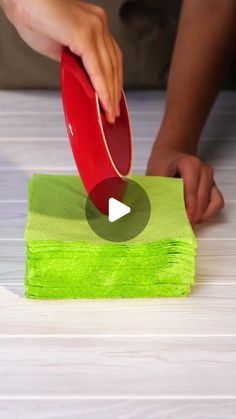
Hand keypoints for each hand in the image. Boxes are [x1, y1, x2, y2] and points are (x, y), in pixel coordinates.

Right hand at [0, 0, 122, 122]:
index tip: (112, 100)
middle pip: (114, 64)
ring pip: (109, 68)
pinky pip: (97, 68)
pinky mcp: (85, 34)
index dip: (113, 82)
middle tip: (113, 112)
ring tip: (108, 112)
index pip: (111, 58)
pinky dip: (101, 88)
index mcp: (94, 25)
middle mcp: (98, 23)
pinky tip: (103, 102)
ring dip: (109, 94)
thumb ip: (73, 62)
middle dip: (114, 91)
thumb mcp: (59, 48)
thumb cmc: (32, 17)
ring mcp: (94, 27)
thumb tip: (81, 79)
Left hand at [147, 146, 223, 224]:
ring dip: (202, 216)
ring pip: (213, 203)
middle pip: (202, 200)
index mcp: (191, 164)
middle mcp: (205, 170)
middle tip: (182, 226)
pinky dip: (208, 213)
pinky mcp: (213, 186)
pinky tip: (196, 217)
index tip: (182, 222)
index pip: (191, 192)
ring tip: (189, 223)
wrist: (171, 155)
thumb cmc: (163, 163)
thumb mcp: (156, 174)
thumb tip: (159, 211)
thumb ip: (159, 190)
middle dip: (193, 215)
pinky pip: (216, 203)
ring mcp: (211, 178)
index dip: (187, 210)